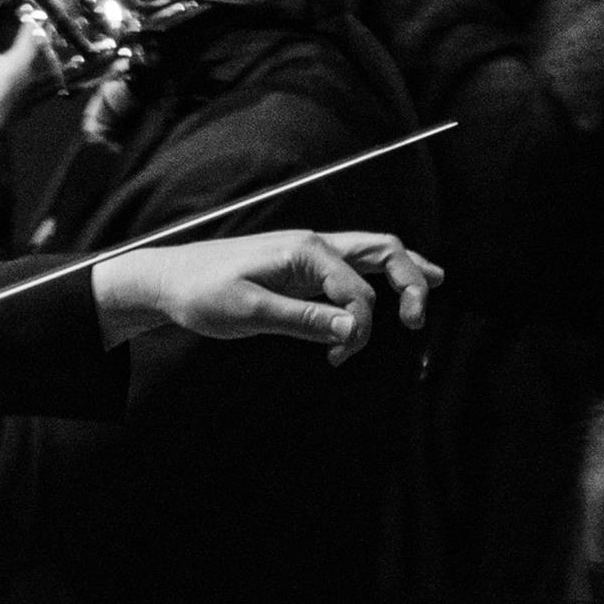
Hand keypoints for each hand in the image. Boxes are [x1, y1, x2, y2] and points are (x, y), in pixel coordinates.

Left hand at [94, 230, 442, 365]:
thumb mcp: (247, 312)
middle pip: (382, 251)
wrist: (169, 281)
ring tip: (434, 286)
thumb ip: (302, 318)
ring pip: (372, 253)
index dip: (359, 328)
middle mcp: (314, 245)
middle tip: (419, 320)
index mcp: (305, 250)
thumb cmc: (201, 293)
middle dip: (410, 280)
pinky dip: (379, 277)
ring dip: (403, 272)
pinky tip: (396, 288)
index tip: (339, 358)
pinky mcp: (303, 268)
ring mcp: (310, 254)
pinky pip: (352, 267)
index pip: (357, 290)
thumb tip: (352, 327)